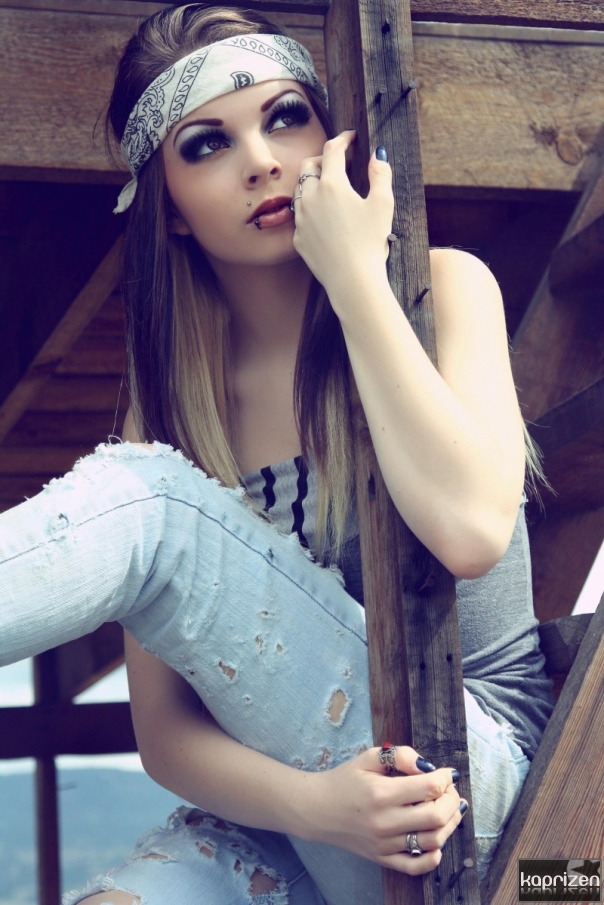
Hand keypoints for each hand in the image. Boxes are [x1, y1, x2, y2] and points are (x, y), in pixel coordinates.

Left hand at [291, 131, 393, 299]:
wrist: (352, 281)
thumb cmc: (370, 243)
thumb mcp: (383, 204)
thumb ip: (381, 174)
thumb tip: (377, 154)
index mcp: (332, 185)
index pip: (332, 150)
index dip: (342, 139)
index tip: (350, 137)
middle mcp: (310, 198)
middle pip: (309, 166)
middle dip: (323, 159)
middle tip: (339, 162)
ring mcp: (301, 219)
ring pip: (301, 190)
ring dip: (313, 183)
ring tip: (331, 188)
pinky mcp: (298, 239)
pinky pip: (300, 216)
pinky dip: (310, 209)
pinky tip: (325, 217)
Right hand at [301, 745, 465, 874]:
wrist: (318, 809)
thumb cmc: (345, 780)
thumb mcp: (368, 757)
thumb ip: (400, 755)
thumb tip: (427, 766)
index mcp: (381, 793)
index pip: (429, 788)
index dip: (445, 778)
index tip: (447, 773)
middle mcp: (385, 821)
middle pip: (436, 816)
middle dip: (452, 800)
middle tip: (450, 790)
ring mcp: (384, 844)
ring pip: (432, 841)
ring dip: (449, 825)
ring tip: (451, 810)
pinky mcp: (382, 858)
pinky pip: (415, 866)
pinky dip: (433, 858)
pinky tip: (437, 842)